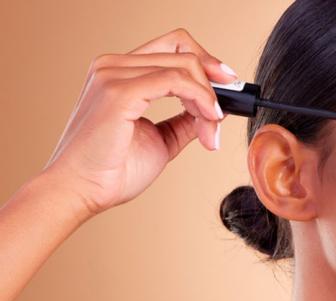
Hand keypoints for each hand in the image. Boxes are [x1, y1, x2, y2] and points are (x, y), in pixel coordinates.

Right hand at [41, 27, 238, 216]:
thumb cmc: (112, 171)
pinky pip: (177, 81)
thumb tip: (211, 112)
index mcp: (119, 73)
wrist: (81, 192)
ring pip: (184, 64)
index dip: (205, 62)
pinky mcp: (120, 91)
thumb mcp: (161, 139)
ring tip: (211, 131)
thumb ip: (184, 120)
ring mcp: (113, 75)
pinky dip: (201, 99)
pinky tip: (208, 122)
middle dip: (212, 79)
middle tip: (223, 111)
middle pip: (181, 48)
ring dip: (209, 98)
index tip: (228, 86)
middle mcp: (113, 66)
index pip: (171, 48)